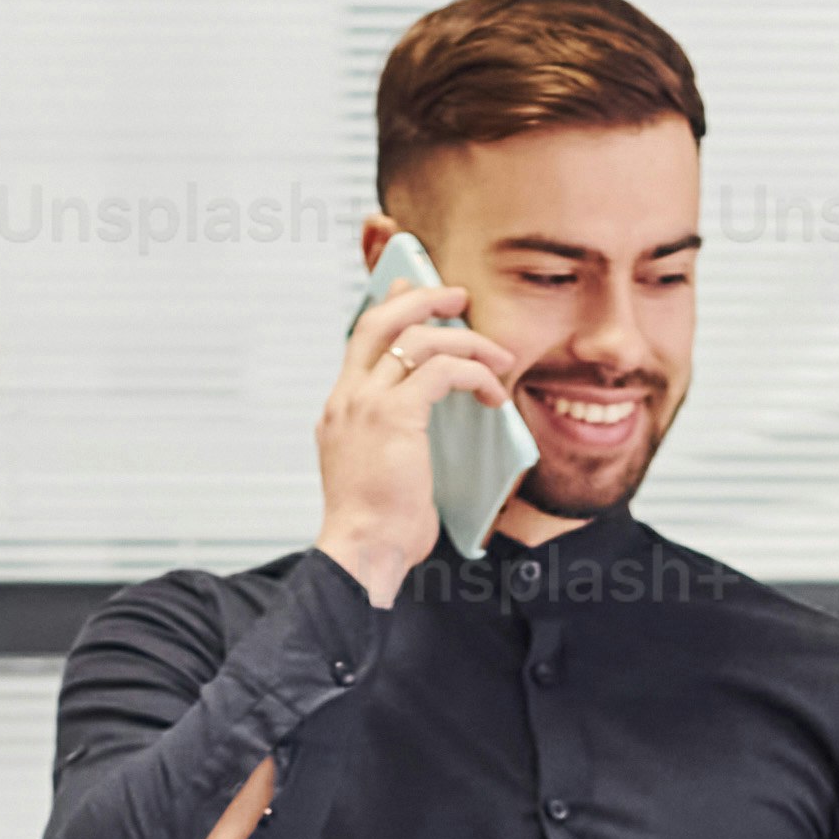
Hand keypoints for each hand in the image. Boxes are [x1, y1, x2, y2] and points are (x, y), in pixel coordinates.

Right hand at [313, 264, 519, 603]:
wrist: (364, 550)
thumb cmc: (378, 524)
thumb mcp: (378, 469)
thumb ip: (391, 436)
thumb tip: (422, 427)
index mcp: (340, 408)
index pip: (362, 338)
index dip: (390, 306)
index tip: (413, 289)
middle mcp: (348, 397)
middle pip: (381, 320)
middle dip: (422, 297)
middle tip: (457, 296)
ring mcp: (366, 403)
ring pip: (418, 339)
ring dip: (467, 341)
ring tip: (498, 357)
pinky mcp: (395, 416)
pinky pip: (441, 371)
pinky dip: (474, 374)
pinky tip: (492, 394)